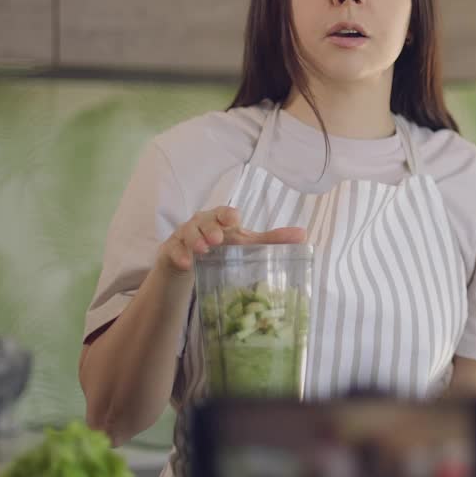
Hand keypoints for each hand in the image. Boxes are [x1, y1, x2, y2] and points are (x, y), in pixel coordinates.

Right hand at [158, 206, 305, 271]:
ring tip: (202, 250)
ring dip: (194, 240)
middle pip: (204, 220)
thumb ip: (272, 240)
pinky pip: (173, 249)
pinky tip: (185, 264)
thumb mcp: (246, 245)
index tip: (234, 220)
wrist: (188, 263)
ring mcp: (184, 236)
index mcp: (220, 221)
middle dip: (210, 228)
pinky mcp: (171, 250)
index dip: (228, 215)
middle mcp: (201, 224)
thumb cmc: (221, 248)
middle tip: (217, 239)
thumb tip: (304, 235)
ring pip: (187, 232)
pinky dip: (179, 255)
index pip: (223, 213)